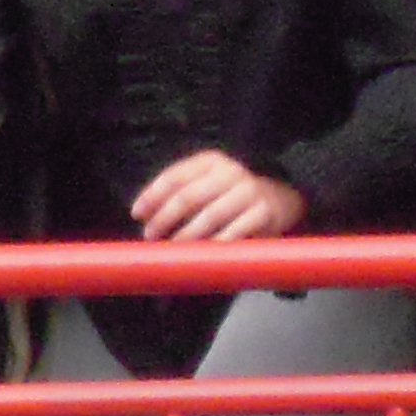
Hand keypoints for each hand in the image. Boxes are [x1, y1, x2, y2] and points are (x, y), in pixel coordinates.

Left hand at [131, 151, 306, 243]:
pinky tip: (201, 254)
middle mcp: (230, 172)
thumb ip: (178, 192)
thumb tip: (142, 215)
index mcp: (210, 161)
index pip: (175, 176)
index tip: (137, 213)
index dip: (152, 195)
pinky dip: (214, 244)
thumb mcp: (205, 183)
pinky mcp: (263, 212)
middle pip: (188, 196)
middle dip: (164, 218)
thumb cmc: (228, 196)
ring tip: (172, 248)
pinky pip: (234, 232)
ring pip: (209, 216)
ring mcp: (249, 191)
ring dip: (186, 235)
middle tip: (150, 235)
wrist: (279, 199)